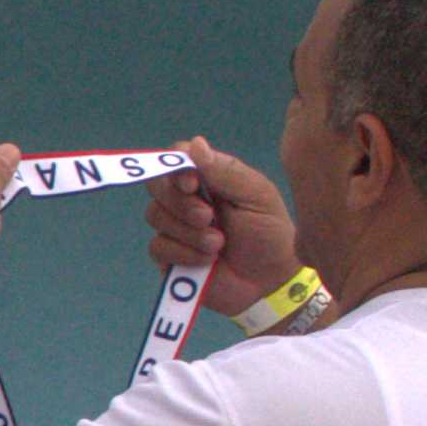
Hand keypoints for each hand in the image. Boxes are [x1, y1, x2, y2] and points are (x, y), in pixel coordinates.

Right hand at [145, 132, 299, 316]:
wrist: (271, 282)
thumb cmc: (270, 234)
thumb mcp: (257, 196)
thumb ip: (227, 171)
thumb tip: (195, 143)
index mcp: (209, 178)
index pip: (175, 158)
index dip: (175, 168)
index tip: (193, 185)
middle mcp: (186, 199)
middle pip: (156, 184)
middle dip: (181, 203)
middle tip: (209, 218)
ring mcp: (175, 227)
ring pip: (155, 216)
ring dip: (189, 232)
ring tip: (218, 244)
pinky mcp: (169, 255)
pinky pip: (158, 246)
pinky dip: (184, 253)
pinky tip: (207, 261)